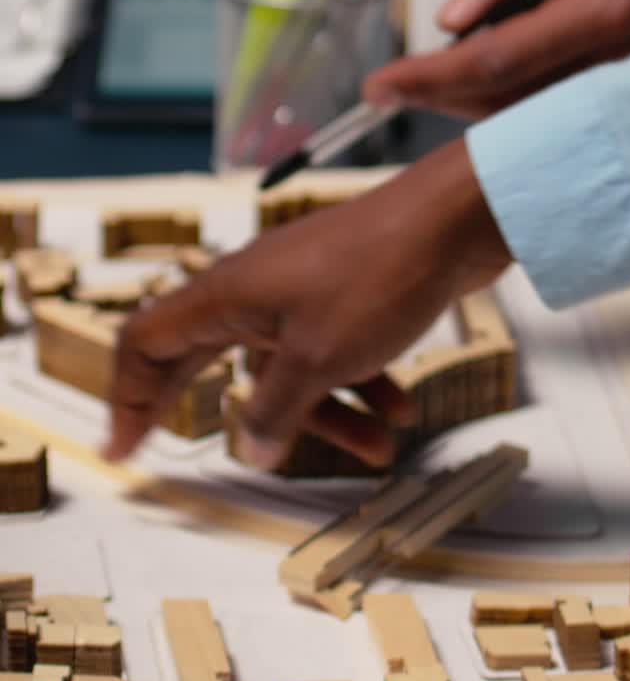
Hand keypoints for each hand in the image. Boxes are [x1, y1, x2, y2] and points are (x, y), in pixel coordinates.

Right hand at [104, 140, 510, 468]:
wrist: (455, 221)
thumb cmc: (378, 275)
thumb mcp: (317, 359)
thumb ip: (276, 409)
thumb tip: (252, 449)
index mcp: (224, 296)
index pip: (146, 343)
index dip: (128, 397)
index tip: (123, 447)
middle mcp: (252, 292)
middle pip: (217, 361)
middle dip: (233, 415)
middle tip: (224, 460)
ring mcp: (299, 292)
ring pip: (292, 369)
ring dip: (331, 415)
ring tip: (378, 450)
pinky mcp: (344, 296)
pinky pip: (335, 354)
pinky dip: (363, 386)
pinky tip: (400, 412)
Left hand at [365, 0, 629, 118]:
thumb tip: (453, 11)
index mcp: (598, 15)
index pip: (491, 62)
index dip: (428, 78)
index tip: (381, 85)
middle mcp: (607, 61)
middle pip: (500, 99)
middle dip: (434, 95)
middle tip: (388, 86)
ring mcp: (613, 78)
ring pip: (520, 107)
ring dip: (464, 96)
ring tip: (420, 77)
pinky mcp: (614, 79)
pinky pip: (545, 97)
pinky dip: (500, 89)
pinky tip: (475, 69)